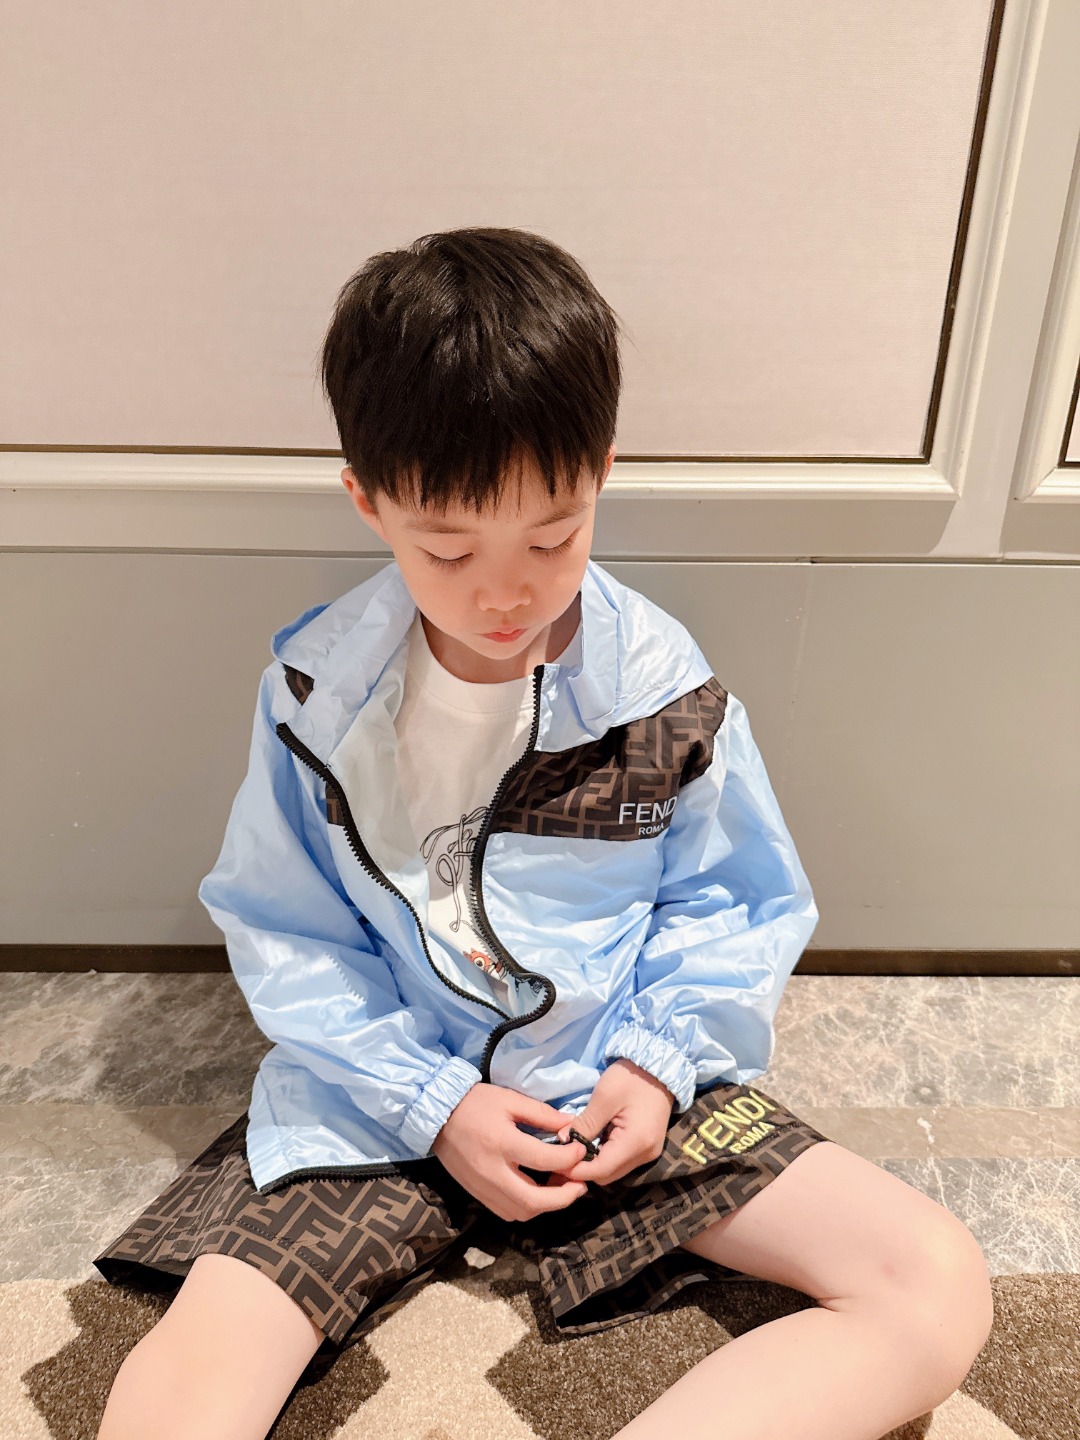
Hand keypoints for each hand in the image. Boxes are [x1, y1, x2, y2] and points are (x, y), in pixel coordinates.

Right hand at [431, 1081, 592, 1222]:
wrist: (437, 1115)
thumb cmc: (475, 1103)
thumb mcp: (510, 1099)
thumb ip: (542, 1114)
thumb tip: (571, 1127)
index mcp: (502, 1143)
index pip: (544, 1160)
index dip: (570, 1159)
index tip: (582, 1151)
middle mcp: (492, 1171)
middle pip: (535, 1200)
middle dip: (564, 1197)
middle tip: (581, 1185)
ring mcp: (483, 1187)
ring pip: (522, 1212)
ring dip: (547, 1206)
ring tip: (561, 1188)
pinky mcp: (477, 1194)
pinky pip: (507, 1212)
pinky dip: (527, 1208)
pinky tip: (538, 1193)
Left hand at [542, 1058, 675, 1186]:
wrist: (658, 1067)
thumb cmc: (631, 1078)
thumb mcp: (604, 1097)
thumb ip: (584, 1123)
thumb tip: (563, 1142)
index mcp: (636, 1143)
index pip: (601, 1171)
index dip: (576, 1170)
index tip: (556, 1160)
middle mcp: (645, 1155)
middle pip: (607, 1176)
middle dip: (583, 1169)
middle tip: (562, 1154)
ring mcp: (648, 1153)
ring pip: (614, 1171)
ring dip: (594, 1163)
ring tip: (575, 1147)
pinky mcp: (647, 1147)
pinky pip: (621, 1161)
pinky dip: (605, 1156)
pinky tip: (593, 1142)